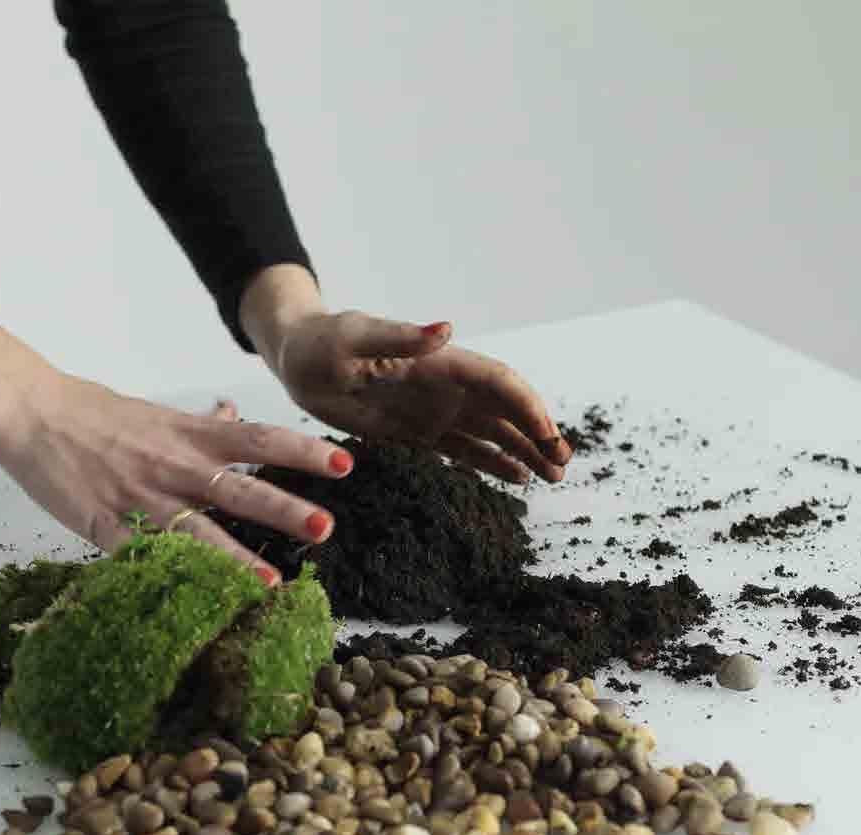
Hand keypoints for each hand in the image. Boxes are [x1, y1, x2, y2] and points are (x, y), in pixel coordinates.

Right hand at [0, 377, 351, 581]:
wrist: (32, 412)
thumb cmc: (95, 414)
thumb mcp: (157, 413)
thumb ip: (198, 425)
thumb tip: (231, 416)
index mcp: (189, 435)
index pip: (259, 438)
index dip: (302, 452)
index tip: (344, 465)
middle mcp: (174, 465)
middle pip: (238, 487)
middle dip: (283, 510)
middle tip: (325, 529)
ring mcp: (141, 498)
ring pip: (196, 532)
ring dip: (235, 560)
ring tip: (270, 585)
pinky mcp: (105, 525)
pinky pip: (142, 557)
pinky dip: (168, 580)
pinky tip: (194, 606)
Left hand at [238, 266, 571, 483]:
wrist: (298, 359)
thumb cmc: (322, 342)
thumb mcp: (354, 338)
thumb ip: (400, 338)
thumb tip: (446, 330)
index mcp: (439, 361)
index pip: (497, 382)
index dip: (527, 407)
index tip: (548, 436)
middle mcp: (446, 386)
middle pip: (506, 410)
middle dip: (538, 435)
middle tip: (562, 466)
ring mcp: (435, 410)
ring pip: (492, 432)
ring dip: (524, 452)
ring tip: (553, 477)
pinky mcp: (417, 433)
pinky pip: (463, 450)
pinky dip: (492, 463)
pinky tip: (516, 479)